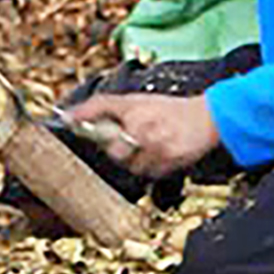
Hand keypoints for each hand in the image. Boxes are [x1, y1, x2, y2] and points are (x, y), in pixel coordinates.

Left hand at [63, 93, 220, 178]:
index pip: (100, 106)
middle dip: (116, 148)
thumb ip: (104, 108)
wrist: (207, 117)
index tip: (66, 119)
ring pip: (129, 165)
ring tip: (147, 146)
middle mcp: (143, 126)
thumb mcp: (137, 101)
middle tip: (128, 141)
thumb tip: (69, 116)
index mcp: (134, 107)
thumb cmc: (169, 110)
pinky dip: (149, 166)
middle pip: (113, 150)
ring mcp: (156, 145)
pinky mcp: (168, 161)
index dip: (81, 115)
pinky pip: (147, 173)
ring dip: (134, 160)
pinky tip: (159, 153)